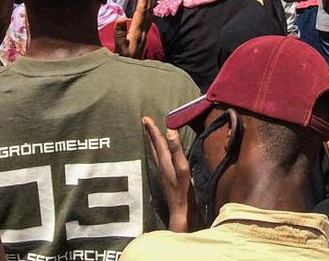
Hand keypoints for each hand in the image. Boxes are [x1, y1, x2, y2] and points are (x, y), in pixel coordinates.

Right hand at [113, 0, 154, 58]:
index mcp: (136, 31)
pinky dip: (147, 10)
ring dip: (149, 1)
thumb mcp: (118, 50)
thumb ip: (119, 34)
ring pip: (149, 14)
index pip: (141, 10)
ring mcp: (143, 35)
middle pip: (147, 9)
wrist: (131, 77)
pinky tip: (147, 10)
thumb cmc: (123, 63)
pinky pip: (147, 20)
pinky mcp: (142, 38)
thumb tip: (121, 17)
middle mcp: (143, 31)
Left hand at [143, 117, 193, 232]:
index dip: (152, 129)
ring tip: (150, 134)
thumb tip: (170, 131)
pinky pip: (158, 158)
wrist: (179, 210)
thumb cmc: (182, 190)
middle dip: (149, 133)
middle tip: (145, 122)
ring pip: (154, 152)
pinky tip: (159, 153)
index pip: (157, 141)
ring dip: (152, 141)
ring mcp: (162, 171)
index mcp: (164, 161)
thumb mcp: (182, 168)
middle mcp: (161, 165)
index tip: (145, 118)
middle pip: (153, 146)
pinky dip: (156, 150)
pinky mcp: (165, 176)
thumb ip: (176, 150)